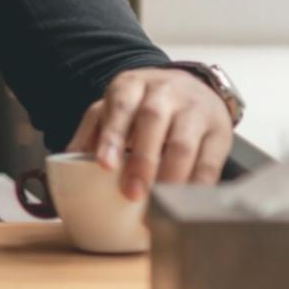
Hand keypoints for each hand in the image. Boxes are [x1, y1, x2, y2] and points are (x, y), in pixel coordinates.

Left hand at [66, 67, 233, 199]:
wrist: (193, 85)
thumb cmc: (145, 102)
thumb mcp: (114, 106)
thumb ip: (92, 130)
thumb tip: (68, 160)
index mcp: (132, 85)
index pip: (119, 107)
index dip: (112, 136)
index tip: (105, 165)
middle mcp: (165, 92)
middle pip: (153, 121)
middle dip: (141, 160)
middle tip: (132, 193)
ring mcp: (195, 110)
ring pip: (183, 143)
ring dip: (169, 177)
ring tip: (157, 203)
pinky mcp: (220, 131)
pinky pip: (210, 161)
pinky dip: (197, 185)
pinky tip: (184, 201)